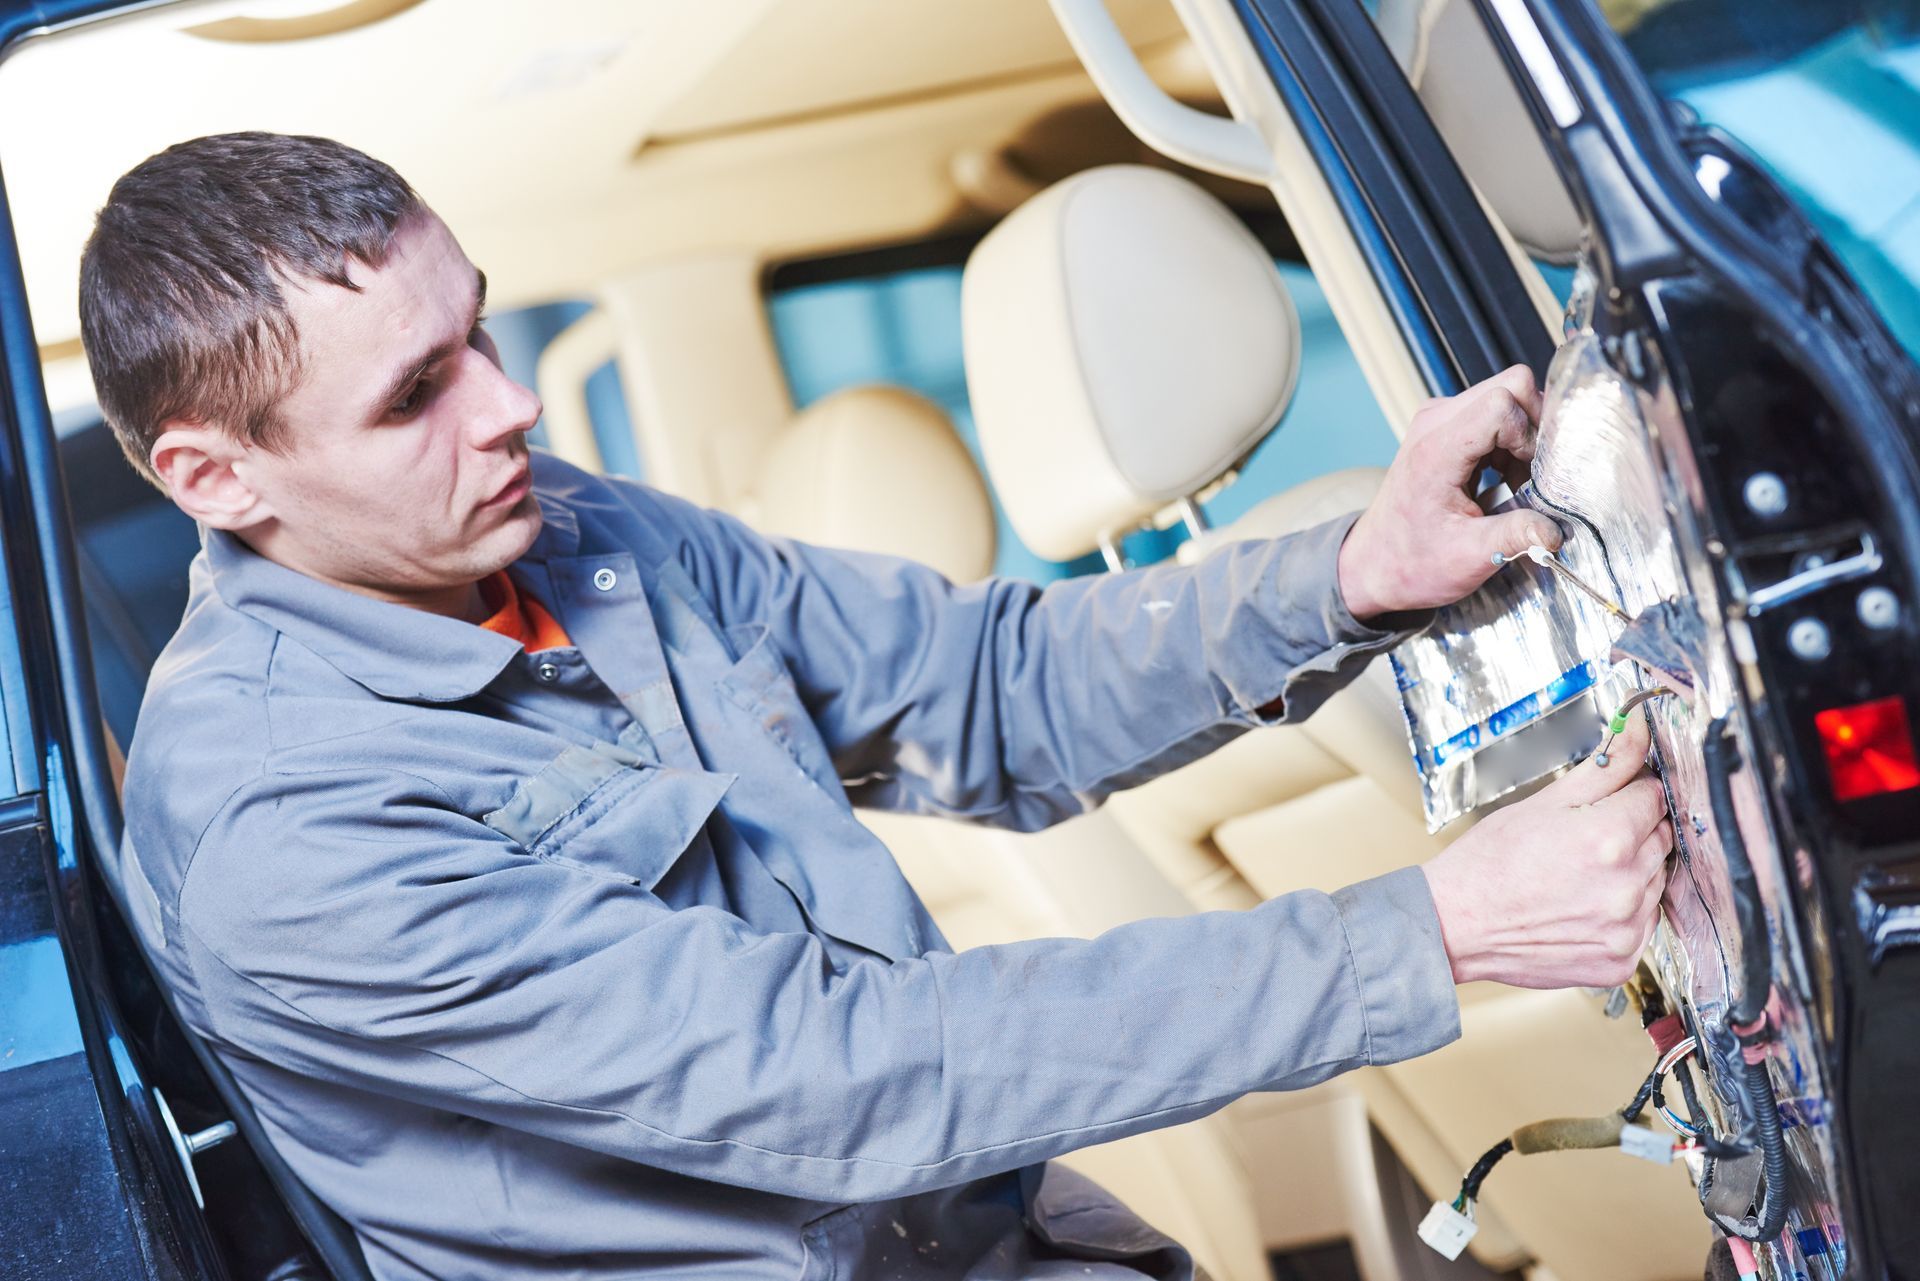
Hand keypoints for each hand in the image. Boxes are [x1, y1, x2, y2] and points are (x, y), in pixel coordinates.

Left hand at [1338, 365, 1565, 620]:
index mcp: (1437, 449)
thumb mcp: (1470, 557)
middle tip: (1533, 474)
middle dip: (1535, 428)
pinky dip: (1510, 440)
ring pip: (1507, 395)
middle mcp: (1435, 422)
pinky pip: (1494, 410)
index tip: (1529, 475)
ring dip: (1524, 436)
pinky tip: (1503, 477)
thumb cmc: (1414, 562)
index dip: (1529, 435)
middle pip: (1512, 386)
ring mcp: (1438, 419)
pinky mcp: (1446, 426)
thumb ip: (1515, 536)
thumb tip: (1557, 530)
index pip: (1503, 403)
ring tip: (1515, 481)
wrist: (1376, 564)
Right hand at [1420, 714, 1672, 988]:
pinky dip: (1620, 914)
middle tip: (1583, 843)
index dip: (1628, 794)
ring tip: (1578, 877)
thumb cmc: (1490, 862)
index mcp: (1610, 836)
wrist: (1456, 923)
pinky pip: (1642, 924)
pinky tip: (1582, 906)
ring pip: (1654, 882)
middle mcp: (1626, 884)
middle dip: (1630, 833)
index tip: (1604, 804)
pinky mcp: (1622, 960)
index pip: (1654, 796)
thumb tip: (1637, 725)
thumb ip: (1606, 765)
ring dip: (1629, 874)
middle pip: (1660, 839)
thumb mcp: (1544, 802)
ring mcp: (1627, 927)